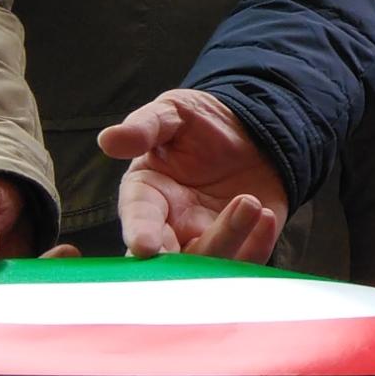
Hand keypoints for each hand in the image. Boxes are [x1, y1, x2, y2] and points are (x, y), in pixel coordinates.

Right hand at [98, 89, 288, 260]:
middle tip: (213, 227)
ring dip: (231, 238)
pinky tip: (266, 217)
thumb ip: (145, 127)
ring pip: (211, 261)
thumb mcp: (174, 113)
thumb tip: (108, 139)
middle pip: (173, 256)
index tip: (145, 246)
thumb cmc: (201, 124)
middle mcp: (172, 226)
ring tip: (251, 203)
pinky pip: (248, 259)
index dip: (140, 233)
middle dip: (190, 253)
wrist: (251, 130)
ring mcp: (208, 238)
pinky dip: (258, 245)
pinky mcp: (243, 243)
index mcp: (146, 196)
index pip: (138, 219)